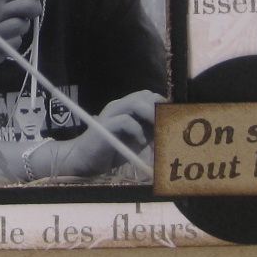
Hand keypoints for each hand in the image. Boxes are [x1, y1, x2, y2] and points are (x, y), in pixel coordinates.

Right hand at [37, 90, 163, 177]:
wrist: (84, 160)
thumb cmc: (112, 150)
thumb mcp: (137, 140)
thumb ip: (151, 132)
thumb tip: (170, 131)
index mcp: (127, 107)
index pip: (149, 96)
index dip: (163, 106)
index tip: (172, 121)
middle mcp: (119, 106)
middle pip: (145, 95)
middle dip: (159, 109)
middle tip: (166, 126)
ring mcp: (110, 114)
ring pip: (135, 103)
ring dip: (150, 116)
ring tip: (157, 132)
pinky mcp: (104, 126)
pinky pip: (125, 121)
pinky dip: (137, 132)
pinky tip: (140, 143)